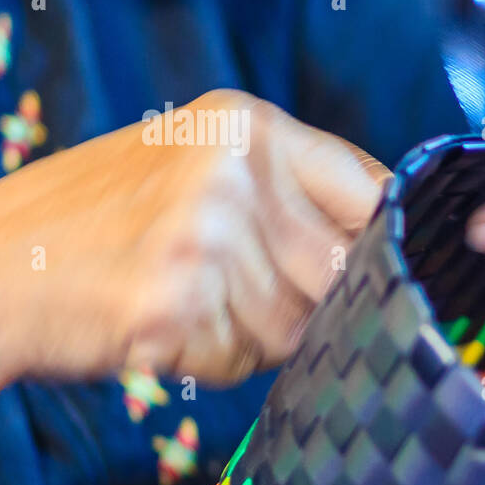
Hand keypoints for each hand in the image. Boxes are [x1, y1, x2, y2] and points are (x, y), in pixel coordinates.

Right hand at [0, 90, 388, 392]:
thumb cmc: (96, 221)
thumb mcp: (192, 163)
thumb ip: (285, 186)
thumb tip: (388, 233)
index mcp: (244, 123)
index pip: (370, 186)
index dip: (381, 240)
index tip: (380, 267)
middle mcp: (231, 169)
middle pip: (343, 268)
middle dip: (310, 301)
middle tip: (240, 294)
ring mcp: (203, 235)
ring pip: (299, 323)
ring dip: (257, 335)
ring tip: (189, 302)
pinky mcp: (176, 303)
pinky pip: (244, 359)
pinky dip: (213, 361)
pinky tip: (162, 327)